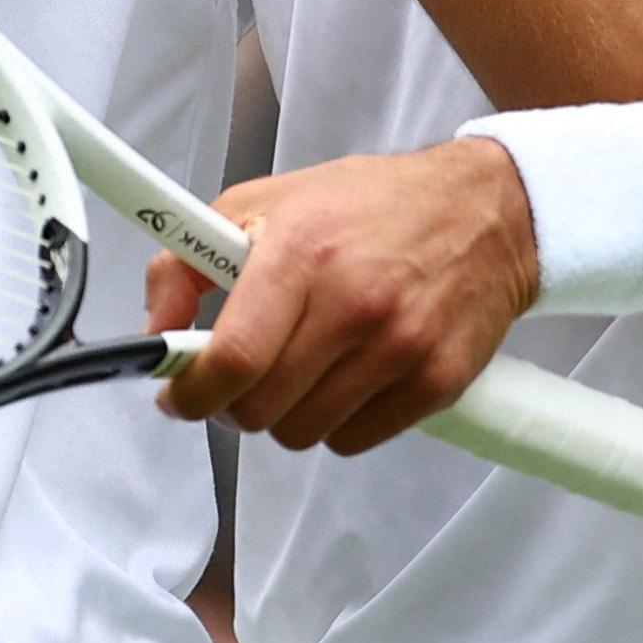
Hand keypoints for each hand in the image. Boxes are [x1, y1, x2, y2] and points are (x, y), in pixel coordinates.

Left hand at [148, 139, 536, 454]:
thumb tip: (155, 332)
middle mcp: (353, 303)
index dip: (191, 392)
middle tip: (242, 376)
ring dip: (288, 413)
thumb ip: (192, 260)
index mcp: (302, 250)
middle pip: (261, 409)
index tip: (177, 394)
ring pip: (304, 433)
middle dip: (235, 402)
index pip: (232, 357)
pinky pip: (356, 441)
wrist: (487, 210)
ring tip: (302, 368)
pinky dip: (338, 421)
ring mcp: (400, 347)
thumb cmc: (371, 204)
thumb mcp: (267, 201)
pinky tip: (348, 377)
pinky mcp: (437, 382)